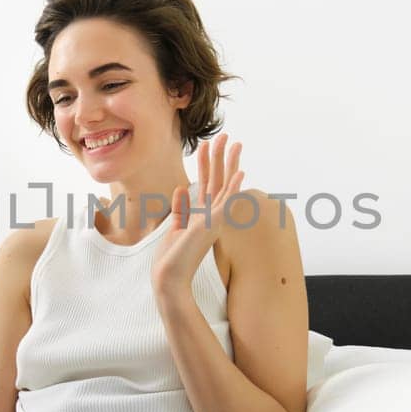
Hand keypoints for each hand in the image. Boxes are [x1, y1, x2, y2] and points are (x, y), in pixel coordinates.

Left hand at [152, 134, 244, 293]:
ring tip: (235, 143)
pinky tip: (240, 172)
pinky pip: (227, 202)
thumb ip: (180, 209)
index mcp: (203, 215)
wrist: (170, 276)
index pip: (207, 183)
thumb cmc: (172, 256)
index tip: (206, 144)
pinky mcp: (213, 224)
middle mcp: (212, 215)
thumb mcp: (175, 226)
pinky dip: (234, 187)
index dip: (206, 163)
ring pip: (225, 185)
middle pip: (218, 179)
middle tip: (225, 135)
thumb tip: (181, 189)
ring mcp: (214, 219)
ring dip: (230, 164)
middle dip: (220, 157)